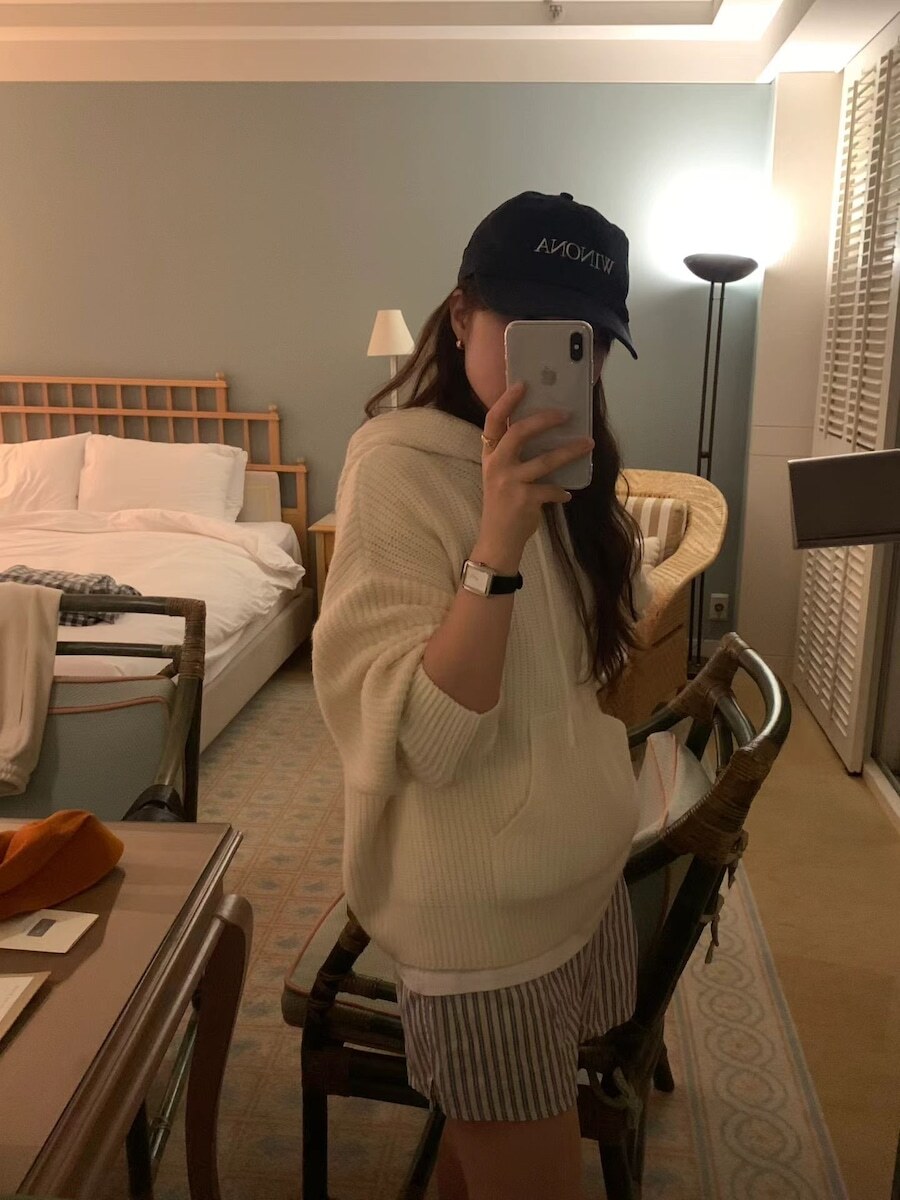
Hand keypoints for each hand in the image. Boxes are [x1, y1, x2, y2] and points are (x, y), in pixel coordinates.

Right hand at [473, 382, 593, 571]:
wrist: (497, 540)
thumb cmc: (503, 505)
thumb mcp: (501, 476)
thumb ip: (514, 457)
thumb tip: (547, 435)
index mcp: (490, 456)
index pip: (492, 422)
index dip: (506, 402)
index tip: (523, 384)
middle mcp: (496, 466)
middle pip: (518, 433)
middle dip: (544, 420)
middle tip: (566, 413)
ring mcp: (509, 483)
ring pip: (544, 461)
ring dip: (569, 451)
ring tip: (588, 443)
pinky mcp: (524, 500)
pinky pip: (552, 489)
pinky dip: (561, 492)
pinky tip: (567, 495)